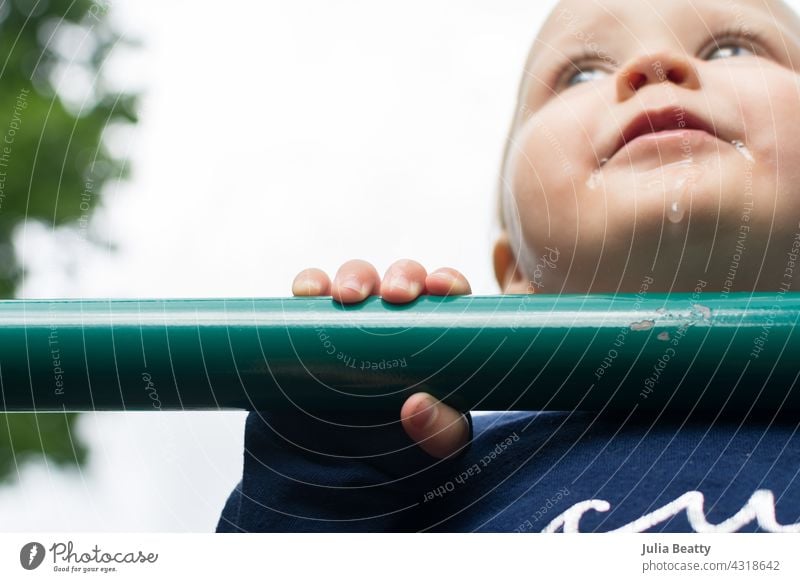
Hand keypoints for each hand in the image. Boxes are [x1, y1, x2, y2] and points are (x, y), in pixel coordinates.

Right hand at [292, 259, 471, 459]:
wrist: (360, 457)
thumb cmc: (414, 437)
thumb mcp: (440, 442)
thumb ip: (440, 432)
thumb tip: (416, 406)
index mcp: (436, 329)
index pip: (447, 292)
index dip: (446, 280)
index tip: (439, 288)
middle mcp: (397, 314)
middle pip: (403, 277)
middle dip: (401, 276)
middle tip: (396, 295)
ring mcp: (356, 316)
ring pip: (358, 276)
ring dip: (354, 276)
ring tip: (347, 297)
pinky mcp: (317, 324)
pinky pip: (313, 293)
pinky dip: (310, 284)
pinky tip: (308, 293)